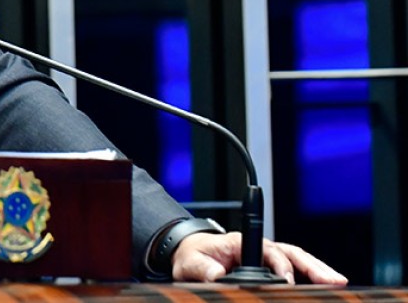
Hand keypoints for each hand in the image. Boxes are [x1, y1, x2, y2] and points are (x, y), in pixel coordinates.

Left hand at [170, 231, 347, 284]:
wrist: (190, 253)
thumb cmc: (193, 255)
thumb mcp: (190, 263)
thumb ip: (203, 268)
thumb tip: (218, 275)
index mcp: (240, 242)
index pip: (267, 251)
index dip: (280, 265)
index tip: (289, 280)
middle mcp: (257, 248)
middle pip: (291, 253)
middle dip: (313, 266)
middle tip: (334, 280)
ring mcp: (266, 257)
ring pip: (297, 261)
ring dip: (318, 271)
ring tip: (339, 283)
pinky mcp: (269, 267)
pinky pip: (294, 269)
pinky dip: (310, 277)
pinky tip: (325, 286)